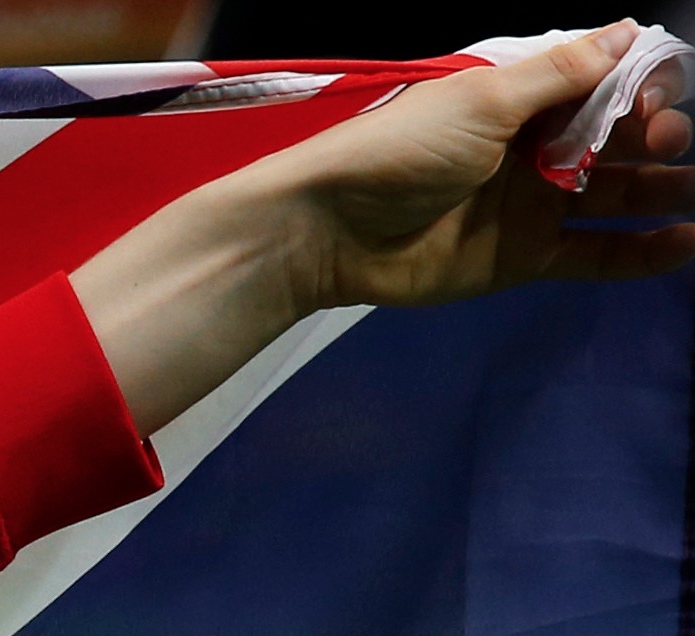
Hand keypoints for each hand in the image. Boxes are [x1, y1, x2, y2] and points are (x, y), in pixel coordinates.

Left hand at [74, 24, 694, 436]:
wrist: (324, 231)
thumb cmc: (397, 152)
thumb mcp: (483, 99)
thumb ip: (561, 71)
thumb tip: (630, 30)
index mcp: (522, 98)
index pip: (606, 83)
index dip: (642, 86)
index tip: (654, 97)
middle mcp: (535, 146)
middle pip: (621, 136)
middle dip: (659, 132)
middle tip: (665, 138)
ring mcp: (533, 203)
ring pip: (620, 192)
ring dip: (666, 187)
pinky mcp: (523, 257)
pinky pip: (597, 254)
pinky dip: (643, 251)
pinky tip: (685, 242)